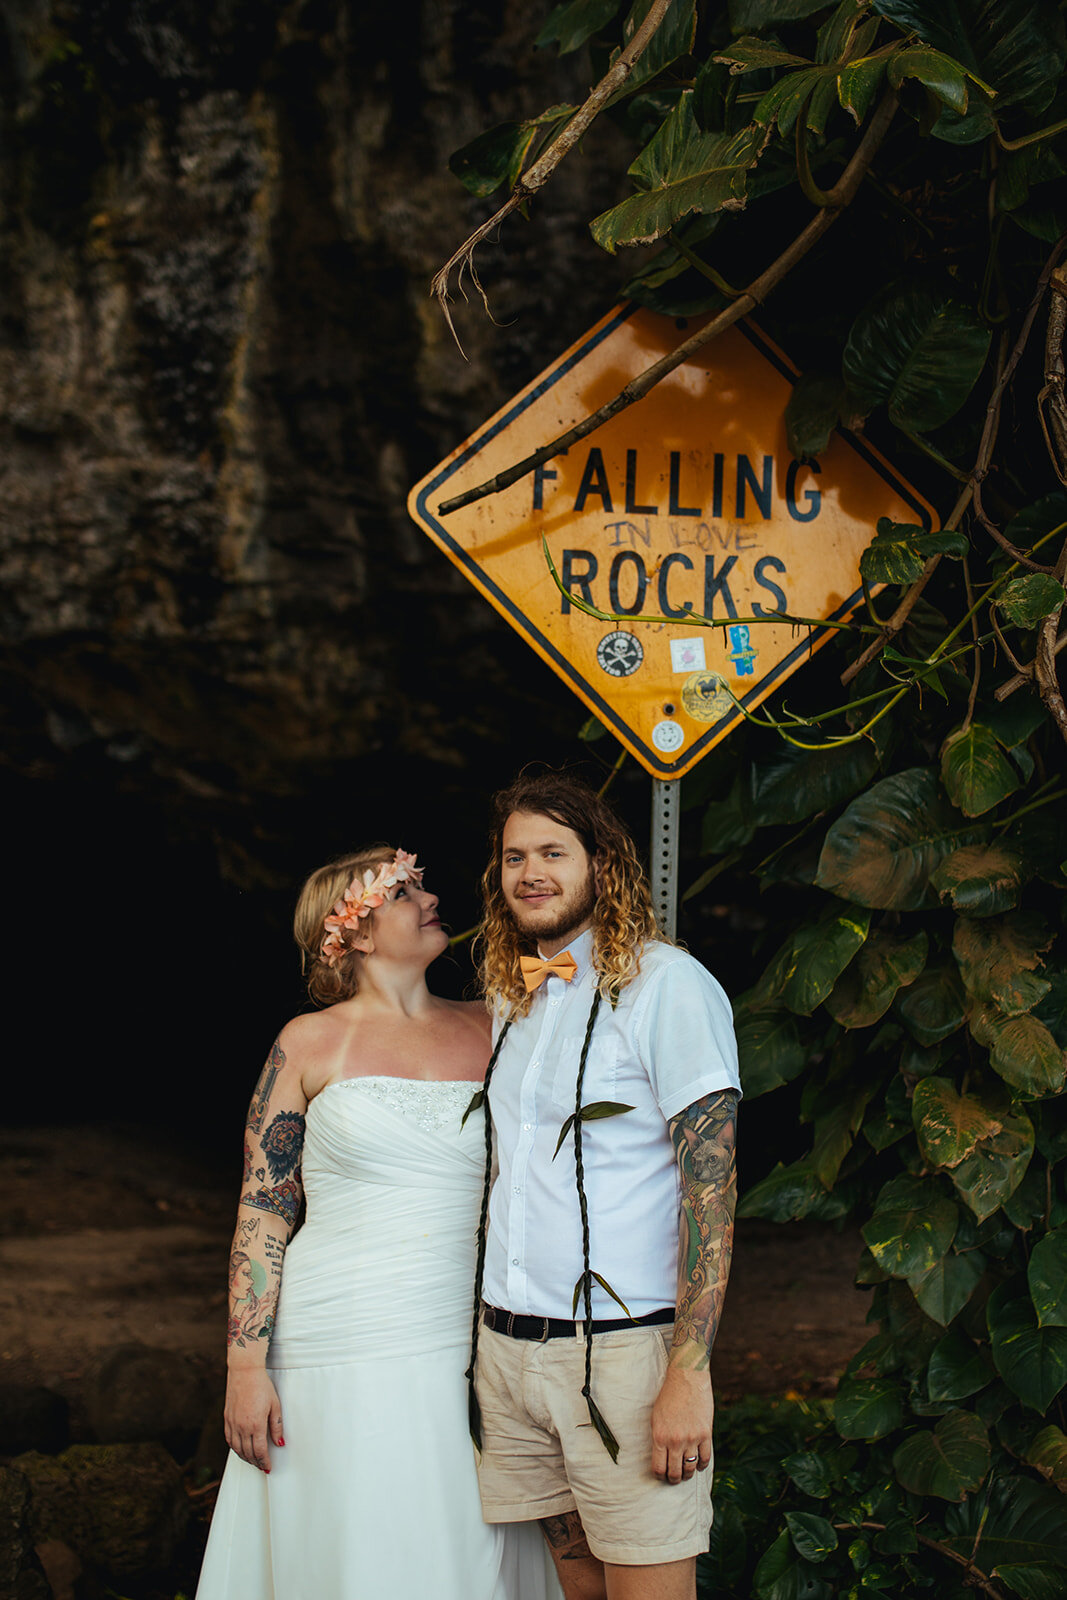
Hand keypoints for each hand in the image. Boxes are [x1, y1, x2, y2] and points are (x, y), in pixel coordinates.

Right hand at [224, 1366, 283, 1472]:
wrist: (245, 1371)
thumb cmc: (262, 1386)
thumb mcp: (275, 1405)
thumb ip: (276, 1426)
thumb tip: (280, 1443)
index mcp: (256, 1424)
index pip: (259, 1451)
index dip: (264, 1462)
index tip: (268, 1467)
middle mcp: (242, 1426)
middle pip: (248, 1453)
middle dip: (255, 1462)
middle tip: (261, 1467)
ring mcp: (232, 1423)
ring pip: (237, 1449)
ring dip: (245, 1457)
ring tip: (252, 1461)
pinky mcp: (227, 1418)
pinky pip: (229, 1439)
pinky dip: (235, 1448)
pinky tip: (240, 1449)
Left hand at [650, 1365, 712, 1484]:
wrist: (687, 1378)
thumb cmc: (668, 1396)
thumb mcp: (656, 1417)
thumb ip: (659, 1438)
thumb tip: (661, 1457)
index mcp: (659, 1436)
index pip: (658, 1468)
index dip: (660, 1476)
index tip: (662, 1476)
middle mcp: (675, 1440)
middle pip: (674, 1472)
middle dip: (673, 1479)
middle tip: (674, 1478)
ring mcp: (692, 1438)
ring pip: (690, 1469)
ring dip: (687, 1474)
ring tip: (686, 1473)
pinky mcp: (706, 1434)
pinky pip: (705, 1459)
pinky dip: (702, 1466)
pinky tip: (699, 1465)